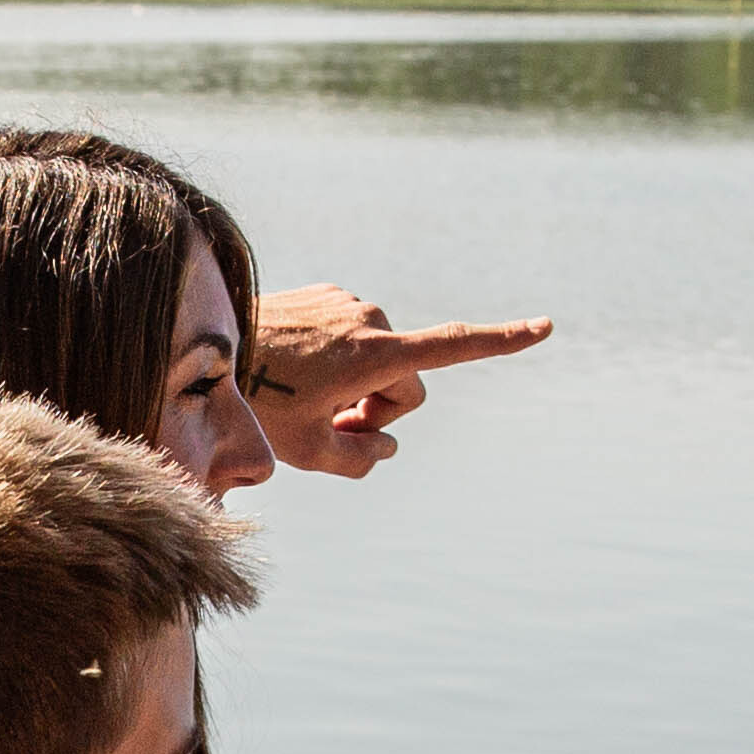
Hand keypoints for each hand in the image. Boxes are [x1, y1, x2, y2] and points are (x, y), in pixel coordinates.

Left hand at [245, 292, 551, 480]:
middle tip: (331, 427)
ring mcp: (349, 302)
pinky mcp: (328, 295)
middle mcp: (372, 319)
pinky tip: (296, 371)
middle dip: (379, 412)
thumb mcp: (309, 451)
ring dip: (356, 387)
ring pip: (378, 363)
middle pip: (405, 386)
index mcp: (375, 353)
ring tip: (306, 398)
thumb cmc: (256, 403)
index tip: (545, 327)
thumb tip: (386, 446)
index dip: (503, 342)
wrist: (208, 347)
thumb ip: (362, 458)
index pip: (453, 348)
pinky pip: (351, 340)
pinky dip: (337, 362)